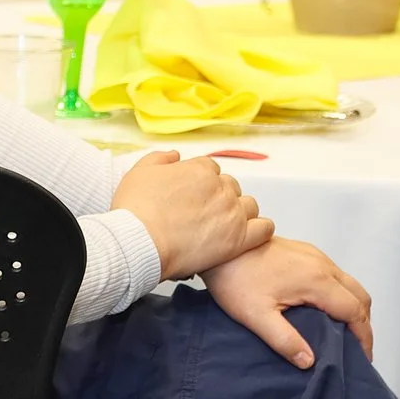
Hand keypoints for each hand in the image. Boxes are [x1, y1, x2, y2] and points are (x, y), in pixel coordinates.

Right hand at [112, 150, 272, 279]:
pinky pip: (263, 229)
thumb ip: (160, 159)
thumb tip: (175, 155)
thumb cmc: (136, 210)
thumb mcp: (140, 172)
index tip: (192, 197)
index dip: (201, 184)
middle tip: (203, 216)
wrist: (139, 242)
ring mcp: (232, 213)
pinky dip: (260, 230)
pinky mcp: (239, 239)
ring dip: (240, 213)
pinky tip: (248, 236)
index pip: (210, 169)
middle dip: (220, 198)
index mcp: (200, 169)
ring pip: (249, 206)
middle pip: (230, 187)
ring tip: (222, 228)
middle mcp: (221, 187)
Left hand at [200, 237, 372, 369]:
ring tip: (343, 333)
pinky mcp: (305, 252)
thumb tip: (309, 362)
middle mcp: (322, 264)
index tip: (363, 358)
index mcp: (317, 281)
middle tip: (357, 348)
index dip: (364, 336)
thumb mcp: (256, 316)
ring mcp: (315, 255)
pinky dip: (340, 294)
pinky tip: (325, 310)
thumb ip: (284, 340)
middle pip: (359, 295)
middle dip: (363, 323)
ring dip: (352, 307)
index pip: (355, 311)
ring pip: (348, 283)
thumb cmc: (235, 279)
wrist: (221, 245)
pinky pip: (335, 274)